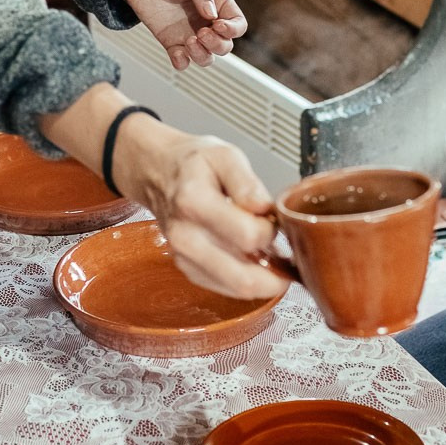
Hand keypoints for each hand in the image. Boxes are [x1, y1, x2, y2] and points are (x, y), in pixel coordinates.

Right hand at [110, 113, 286, 299]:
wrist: (158, 172)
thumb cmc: (193, 164)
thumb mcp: (224, 155)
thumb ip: (248, 182)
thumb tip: (264, 210)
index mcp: (194, 201)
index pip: (248, 235)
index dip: (272, 230)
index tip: (274, 219)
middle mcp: (184, 236)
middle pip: (242, 278)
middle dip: (276, 272)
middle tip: (287, 255)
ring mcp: (183, 256)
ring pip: (236, 288)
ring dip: (263, 278)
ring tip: (270, 254)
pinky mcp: (187, 269)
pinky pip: (226, 289)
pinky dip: (247, 280)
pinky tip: (253, 260)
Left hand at [120, 0, 246, 71]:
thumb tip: (211, 14)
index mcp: (218, 1)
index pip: (237, 23)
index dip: (232, 29)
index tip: (217, 24)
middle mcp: (206, 20)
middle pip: (225, 45)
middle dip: (217, 45)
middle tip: (201, 33)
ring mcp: (189, 32)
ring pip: (206, 57)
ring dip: (202, 56)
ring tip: (190, 41)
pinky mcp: (171, 41)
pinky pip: (182, 60)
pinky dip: (182, 62)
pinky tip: (177, 53)